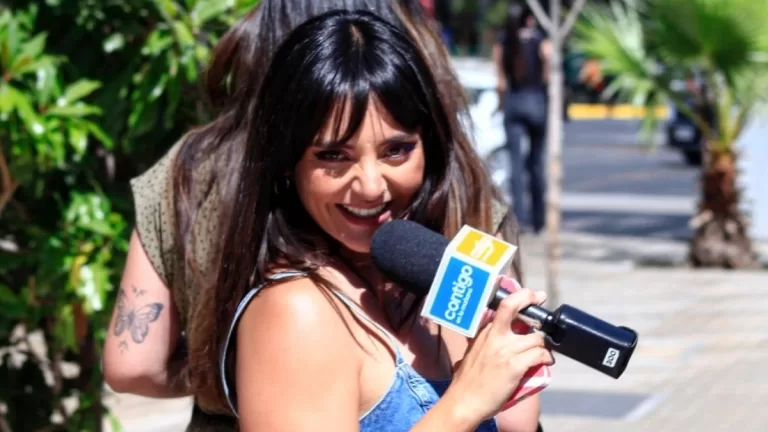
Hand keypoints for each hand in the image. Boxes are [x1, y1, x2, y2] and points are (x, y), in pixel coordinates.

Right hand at [444, 289, 553, 422]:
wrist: (465, 401)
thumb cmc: (467, 380)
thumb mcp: (472, 352)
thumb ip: (484, 340)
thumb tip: (493, 333)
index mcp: (484, 332)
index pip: (502, 306)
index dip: (520, 296)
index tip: (531, 294)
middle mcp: (494, 337)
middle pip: (513, 307)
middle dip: (529, 299)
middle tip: (540, 298)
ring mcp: (505, 350)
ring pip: (536, 337)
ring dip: (543, 344)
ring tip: (543, 351)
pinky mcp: (514, 366)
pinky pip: (539, 354)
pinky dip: (546, 357)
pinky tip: (545, 361)